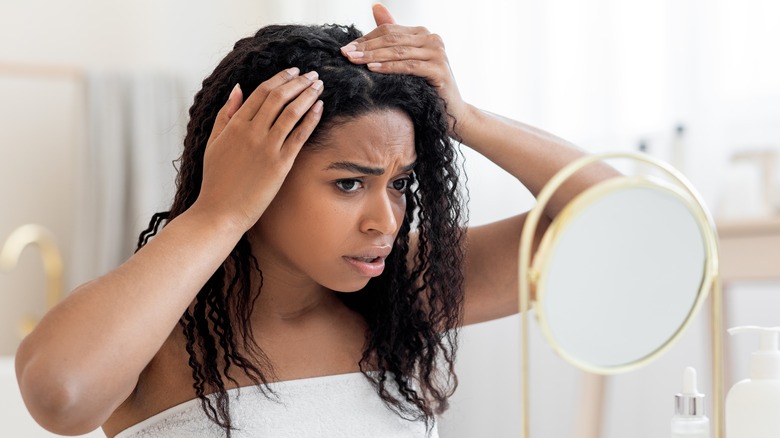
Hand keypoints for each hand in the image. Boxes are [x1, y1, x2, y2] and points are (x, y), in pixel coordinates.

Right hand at [194, 68, 323, 230]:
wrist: (220, 212)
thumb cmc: (216, 180)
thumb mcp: (213, 142)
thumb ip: (226, 114)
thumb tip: (237, 88)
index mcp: (234, 125)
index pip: (261, 92)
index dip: (280, 79)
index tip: (293, 72)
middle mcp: (251, 132)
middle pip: (278, 98)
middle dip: (298, 82)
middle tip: (312, 74)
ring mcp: (266, 148)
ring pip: (291, 112)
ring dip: (308, 95)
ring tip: (319, 86)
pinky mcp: (280, 165)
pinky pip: (299, 136)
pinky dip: (311, 119)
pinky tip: (320, 108)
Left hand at [341, 4, 472, 135]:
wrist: (451, 111)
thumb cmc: (426, 87)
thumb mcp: (407, 60)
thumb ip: (393, 36)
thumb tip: (376, 6)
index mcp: (423, 34)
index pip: (389, 31)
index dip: (366, 39)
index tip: (346, 48)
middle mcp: (432, 39)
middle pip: (392, 39)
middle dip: (366, 47)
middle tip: (346, 54)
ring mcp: (437, 53)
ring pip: (398, 52)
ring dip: (373, 56)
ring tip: (354, 60)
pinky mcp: (439, 69)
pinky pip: (408, 66)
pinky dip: (389, 67)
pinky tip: (372, 69)